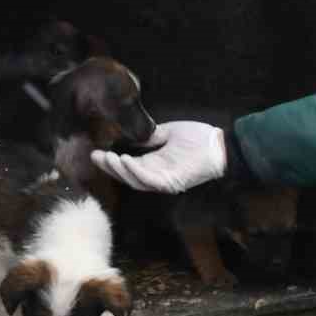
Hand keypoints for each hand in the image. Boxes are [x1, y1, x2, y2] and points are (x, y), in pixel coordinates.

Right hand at [89, 121, 225, 193]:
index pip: (129, 166)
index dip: (112, 161)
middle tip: (94, 156)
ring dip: (119, 170)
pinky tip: (125, 159)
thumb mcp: (170, 133)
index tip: (97, 152)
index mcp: (155, 163)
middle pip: (127, 176)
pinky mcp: (171, 182)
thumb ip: (153, 136)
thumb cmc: (200, 139)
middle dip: (110, 168)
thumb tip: (135, 134)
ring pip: (135, 180)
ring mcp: (163, 180)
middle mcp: (156, 174)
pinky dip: (135, 171)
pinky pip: (149, 179)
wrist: (221, 146)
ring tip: (107, 158)